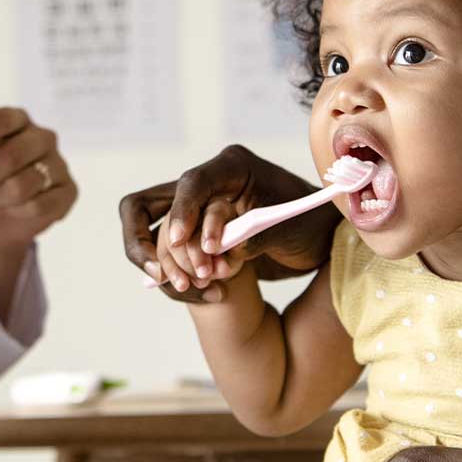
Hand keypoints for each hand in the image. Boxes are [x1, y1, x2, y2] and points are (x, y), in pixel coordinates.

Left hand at [0, 108, 76, 250]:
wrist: (1, 216)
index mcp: (17, 121)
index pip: (2, 119)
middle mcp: (43, 137)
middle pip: (12, 154)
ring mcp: (59, 164)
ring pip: (22, 185)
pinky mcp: (68, 191)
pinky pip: (39, 206)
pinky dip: (18, 212)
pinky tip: (15, 210)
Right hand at [118, 144, 339, 302]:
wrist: (317, 240)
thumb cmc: (309, 223)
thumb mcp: (289, 227)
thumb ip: (255, 236)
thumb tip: (223, 253)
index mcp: (231, 168)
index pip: (191, 184)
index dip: (181, 212)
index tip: (177, 242)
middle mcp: (206, 186)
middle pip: (145, 206)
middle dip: (147, 243)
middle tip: (165, 275)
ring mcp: (195, 213)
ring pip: (154, 237)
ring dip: (170, 266)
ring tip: (201, 286)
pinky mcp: (193, 237)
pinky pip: (169, 259)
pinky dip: (182, 278)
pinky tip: (212, 294)